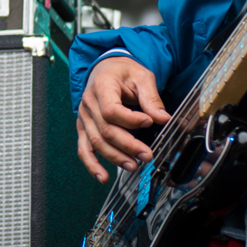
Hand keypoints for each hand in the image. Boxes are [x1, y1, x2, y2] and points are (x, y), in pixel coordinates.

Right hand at [76, 56, 171, 183]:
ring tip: (134, 166)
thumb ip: (151, 98)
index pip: (111, 109)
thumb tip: (163, 119)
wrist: (106, 68)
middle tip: (147, 155)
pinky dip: (92, 165)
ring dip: (115, 157)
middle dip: (128, 145)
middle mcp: (89, 103)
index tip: (149, 122)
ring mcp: (84, 117)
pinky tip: (103, 177)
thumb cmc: (123, 72)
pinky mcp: (84, 128)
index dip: (130, 120)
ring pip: (96, 142)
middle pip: (105, 130)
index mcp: (102, 86)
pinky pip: (83, 149)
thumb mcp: (141, 76)